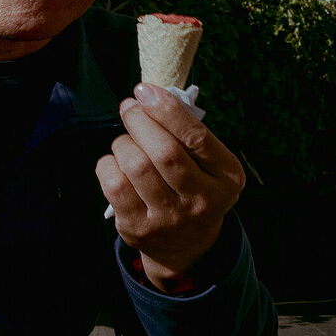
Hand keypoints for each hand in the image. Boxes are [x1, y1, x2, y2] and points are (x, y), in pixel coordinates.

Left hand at [97, 84, 243, 285]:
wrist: (185, 244)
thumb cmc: (193, 188)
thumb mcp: (209, 165)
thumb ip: (188, 134)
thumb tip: (151, 96)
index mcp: (227, 178)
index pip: (197, 138)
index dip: (167, 110)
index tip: (145, 91)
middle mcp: (202, 200)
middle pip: (164, 152)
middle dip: (140, 122)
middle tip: (130, 108)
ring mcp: (169, 217)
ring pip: (136, 166)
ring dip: (123, 143)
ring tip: (127, 141)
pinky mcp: (138, 226)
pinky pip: (114, 184)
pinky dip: (108, 163)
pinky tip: (116, 163)